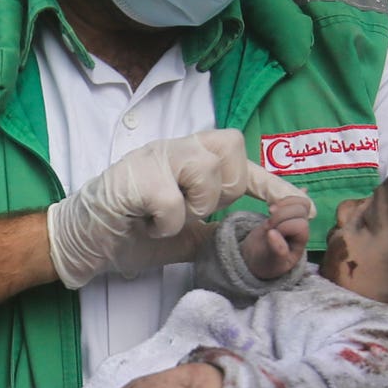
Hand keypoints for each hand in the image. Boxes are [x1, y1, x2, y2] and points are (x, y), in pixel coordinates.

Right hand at [44, 130, 305, 289]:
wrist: (85, 241)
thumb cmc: (133, 232)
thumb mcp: (188, 233)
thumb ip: (219, 229)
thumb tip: (260, 236)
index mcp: (190, 159)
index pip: (244, 161)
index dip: (275, 185)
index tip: (302, 207)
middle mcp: (175, 148)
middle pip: (230, 145)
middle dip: (228, 187)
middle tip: (202, 211)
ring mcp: (154, 158)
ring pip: (204, 167)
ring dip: (196, 203)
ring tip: (173, 218)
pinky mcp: (134, 178)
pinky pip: (172, 199)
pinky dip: (167, 222)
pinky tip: (150, 226)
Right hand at [241, 194, 313, 279]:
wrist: (257, 257)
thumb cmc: (267, 262)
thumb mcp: (272, 263)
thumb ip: (276, 250)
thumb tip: (272, 233)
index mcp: (301, 241)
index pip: (300, 225)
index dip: (285, 226)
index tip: (270, 234)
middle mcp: (301, 227)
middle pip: (301, 210)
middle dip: (282, 214)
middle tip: (268, 224)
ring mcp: (295, 218)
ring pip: (300, 201)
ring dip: (283, 204)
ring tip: (270, 212)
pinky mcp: (286, 211)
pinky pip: (293, 199)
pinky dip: (284, 198)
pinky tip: (273, 206)